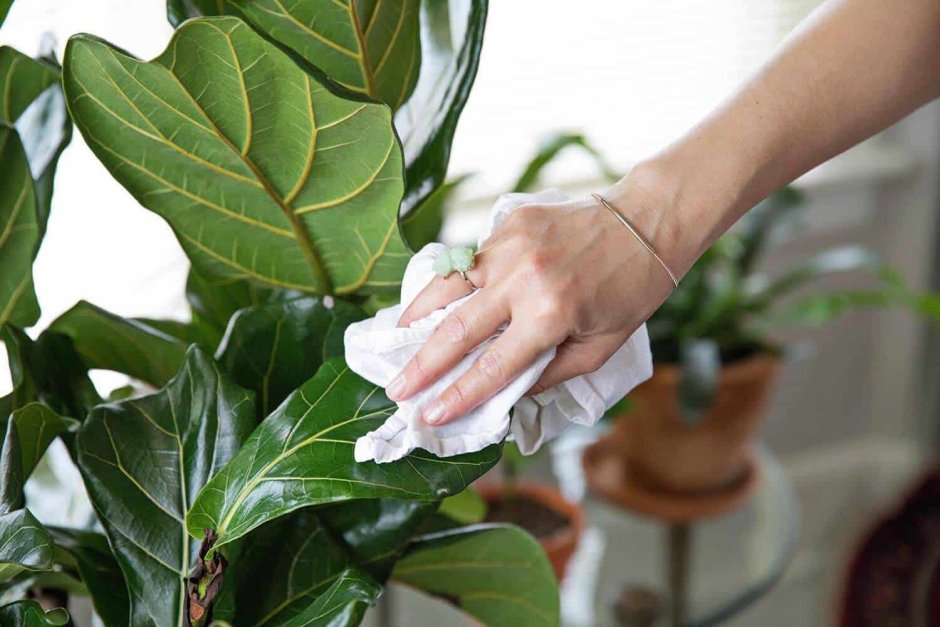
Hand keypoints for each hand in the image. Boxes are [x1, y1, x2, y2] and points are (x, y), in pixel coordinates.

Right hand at [386, 169, 682, 426]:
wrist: (646, 223)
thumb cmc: (630, 293)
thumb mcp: (600, 348)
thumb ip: (549, 372)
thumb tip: (504, 393)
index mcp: (551, 315)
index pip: (493, 366)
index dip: (457, 395)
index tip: (429, 416)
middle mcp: (524, 279)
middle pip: (458, 330)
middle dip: (423, 366)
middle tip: (396, 390)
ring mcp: (511, 245)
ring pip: (448, 285)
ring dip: (417, 317)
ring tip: (394, 342)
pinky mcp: (508, 223)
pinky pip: (467, 260)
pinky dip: (445, 284)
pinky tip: (430, 303)